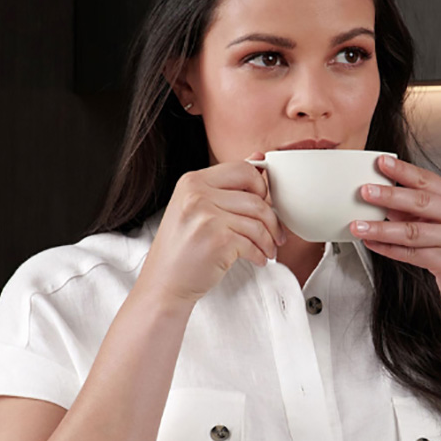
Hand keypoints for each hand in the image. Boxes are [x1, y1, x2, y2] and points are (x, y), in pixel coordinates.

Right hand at [137, 152, 287, 309]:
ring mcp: (207, 217)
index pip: (244, 170)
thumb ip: (227, 184)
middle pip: (257, 198)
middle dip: (273, 220)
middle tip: (276, 235)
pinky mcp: (218, 241)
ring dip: (270, 240)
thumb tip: (258, 157)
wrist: (164, 283)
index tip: (265, 204)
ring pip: (259, 222)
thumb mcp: (196, 207)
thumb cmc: (183, 248)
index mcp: (192, 181)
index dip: (262, 188)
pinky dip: (261, 254)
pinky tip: (258, 259)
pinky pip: (254, 243)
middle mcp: (197, 195)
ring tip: (268, 250)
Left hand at [350, 155, 440, 311]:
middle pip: (421, 202)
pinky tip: (372, 243)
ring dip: (382, 228)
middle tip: (366, 191)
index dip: (403, 171)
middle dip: (390, 196)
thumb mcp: (440, 223)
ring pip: (413, 232)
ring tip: (359, 225)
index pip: (427, 181)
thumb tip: (380, 198)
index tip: (381, 162)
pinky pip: (413, 254)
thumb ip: (414, 210)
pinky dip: (389, 249)